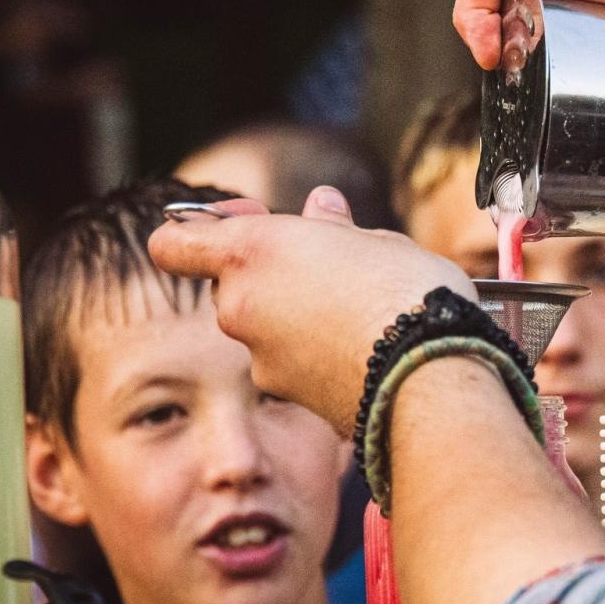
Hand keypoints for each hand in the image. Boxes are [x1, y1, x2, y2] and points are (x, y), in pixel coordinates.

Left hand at [148, 187, 477, 433]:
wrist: (430, 376)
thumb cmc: (407, 293)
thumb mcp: (376, 241)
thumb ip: (333, 229)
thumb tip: (321, 207)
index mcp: (252, 252)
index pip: (174, 242)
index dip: (202, 229)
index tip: (250, 221)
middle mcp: (241, 306)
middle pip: (231, 285)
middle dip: (272, 276)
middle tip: (329, 268)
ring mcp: (260, 358)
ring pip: (265, 327)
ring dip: (298, 317)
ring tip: (360, 313)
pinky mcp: (288, 396)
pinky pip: (293, 364)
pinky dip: (317, 356)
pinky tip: (364, 350)